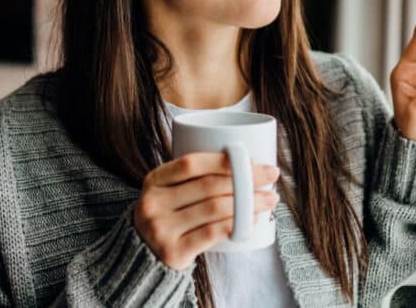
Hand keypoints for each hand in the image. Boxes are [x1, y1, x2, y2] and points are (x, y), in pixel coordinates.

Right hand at [133, 153, 279, 269]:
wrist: (144, 255)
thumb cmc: (169, 216)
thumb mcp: (168, 192)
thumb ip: (193, 177)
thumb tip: (247, 163)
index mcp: (153, 181)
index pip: (191, 164)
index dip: (224, 160)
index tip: (254, 160)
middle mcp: (153, 203)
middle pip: (208, 186)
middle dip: (246, 180)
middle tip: (271, 177)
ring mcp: (161, 229)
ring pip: (214, 209)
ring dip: (248, 203)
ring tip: (269, 200)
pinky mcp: (173, 251)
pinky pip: (212, 233)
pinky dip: (237, 225)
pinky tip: (253, 220)